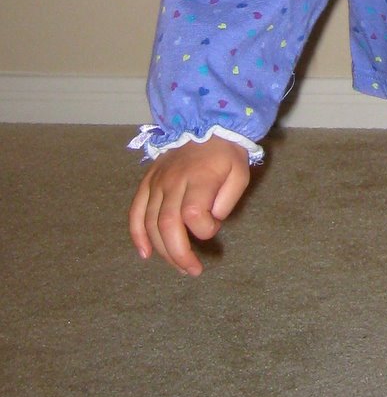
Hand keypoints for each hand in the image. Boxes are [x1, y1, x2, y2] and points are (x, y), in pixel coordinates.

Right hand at [129, 136, 251, 275]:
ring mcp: (156, 183)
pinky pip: (135, 212)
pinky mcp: (147, 183)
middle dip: (178, 254)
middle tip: (192, 270)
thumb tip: (212, 218)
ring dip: (162, 250)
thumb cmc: (225, 154)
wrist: (205, 125)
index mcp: (198, 178)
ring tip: (178, 266)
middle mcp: (172, 182)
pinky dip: (137, 235)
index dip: (205, 229)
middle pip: (167, 224)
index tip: (215, 226)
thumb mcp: (240, 172)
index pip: (194, 214)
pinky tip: (146, 253)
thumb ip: (229, 199)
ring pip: (151, 223)